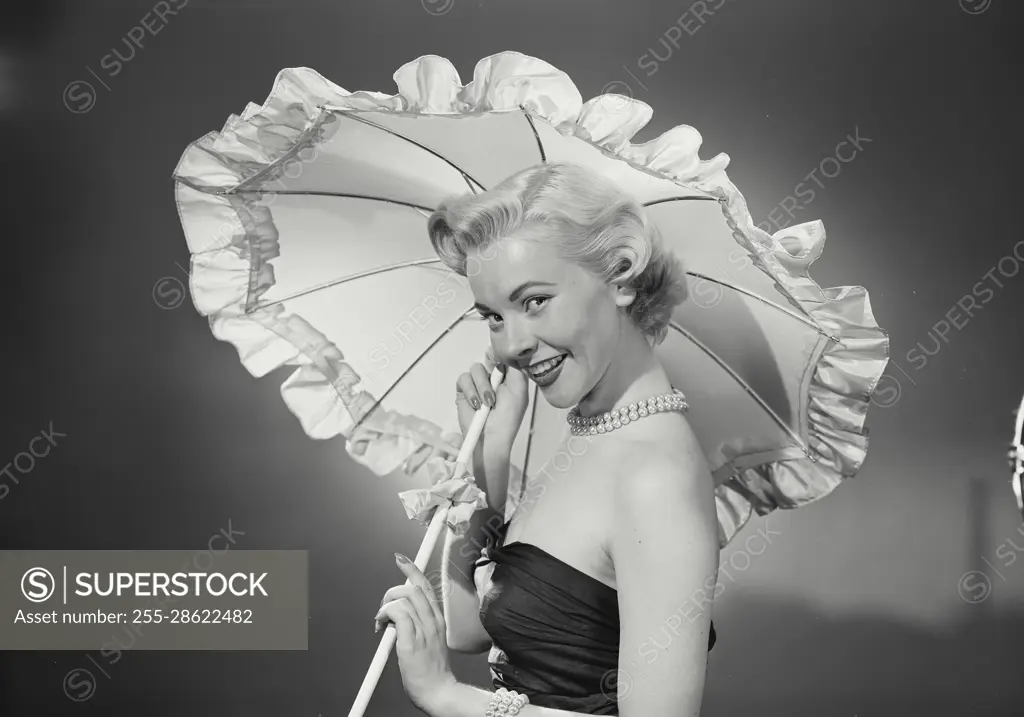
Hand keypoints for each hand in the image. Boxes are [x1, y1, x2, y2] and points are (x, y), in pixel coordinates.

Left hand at [375, 553, 456, 714]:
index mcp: (438, 620)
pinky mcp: (412, 642)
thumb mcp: (431, 641)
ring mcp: (424, 630)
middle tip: (384, 605)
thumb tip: (399, 617)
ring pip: (405, 597)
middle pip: (414, 587)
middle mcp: (433, 621)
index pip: (426, 587)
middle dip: (393, 590)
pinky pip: (398, 614)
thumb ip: (419, 626)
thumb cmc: (432, 671)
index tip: (401, 560)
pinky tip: (381, 626)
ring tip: (381, 621)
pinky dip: (386, 614)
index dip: (412, 570)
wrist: (439, 692)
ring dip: (387, 603)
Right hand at [455, 345, 528, 474]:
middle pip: (488, 356)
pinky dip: (470, 392)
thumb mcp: (519, 391)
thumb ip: (516, 369)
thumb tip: (509, 352)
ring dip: (482, 386)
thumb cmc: (509, 417)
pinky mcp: (463, 390)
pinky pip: (463, 379)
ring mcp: (477, 383)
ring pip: (475, 368)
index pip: (503, 355)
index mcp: (508, 376)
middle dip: (491, 365)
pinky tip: (476, 404)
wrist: (491, 437)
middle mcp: (492, 377)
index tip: (502, 359)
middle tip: (495, 375)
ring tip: (488, 403)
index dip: (502, 353)